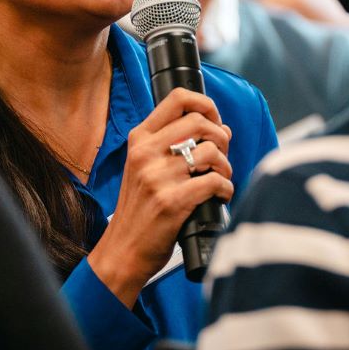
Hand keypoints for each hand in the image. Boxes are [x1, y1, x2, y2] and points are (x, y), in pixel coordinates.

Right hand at [89, 87, 233, 306]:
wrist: (122, 250)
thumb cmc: (140, 209)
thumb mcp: (145, 168)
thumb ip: (176, 145)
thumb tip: (223, 128)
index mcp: (140, 140)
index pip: (178, 99)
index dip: (206, 105)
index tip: (215, 121)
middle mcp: (146, 153)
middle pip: (200, 122)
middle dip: (222, 137)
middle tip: (222, 154)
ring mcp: (157, 178)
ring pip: (211, 152)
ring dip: (226, 166)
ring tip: (221, 178)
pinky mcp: (171, 202)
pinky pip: (214, 182)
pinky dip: (226, 188)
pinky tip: (221, 196)